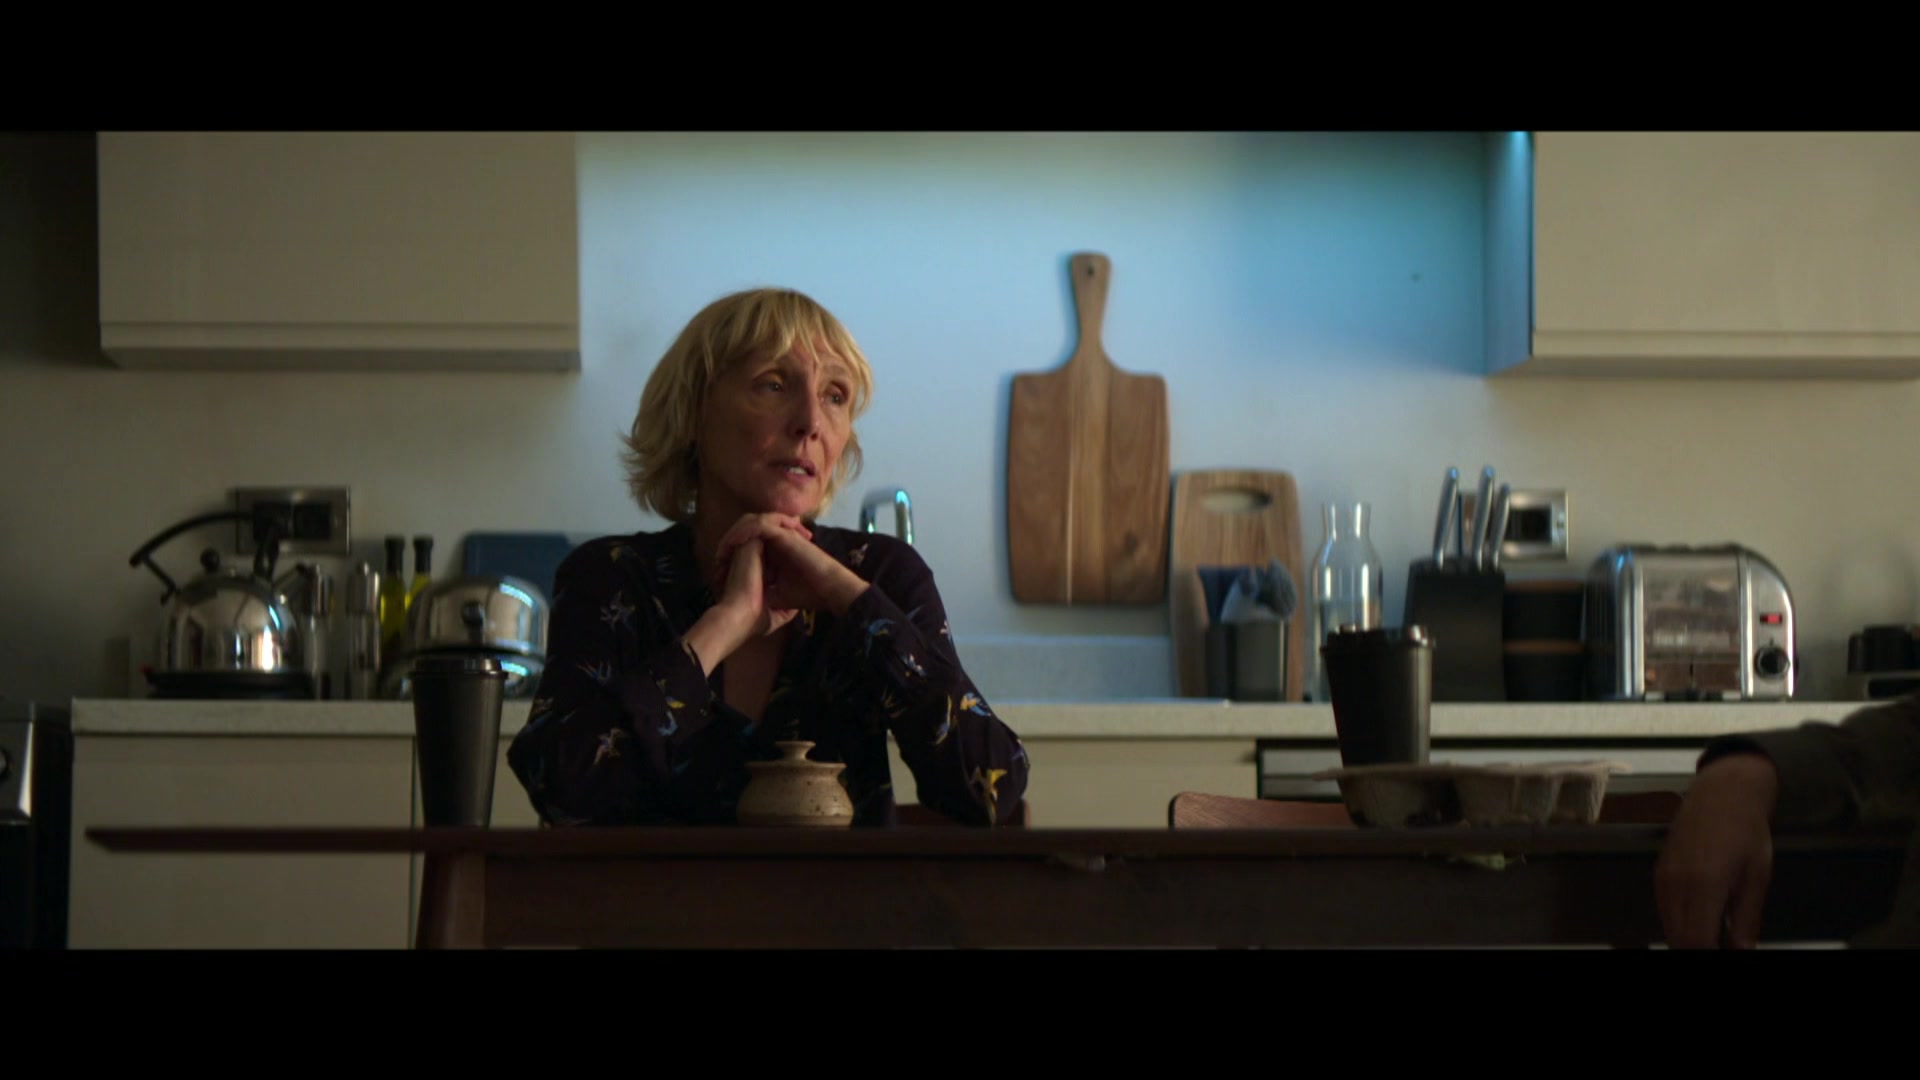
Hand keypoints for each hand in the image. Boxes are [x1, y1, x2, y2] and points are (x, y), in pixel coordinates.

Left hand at [714, 513, 868, 615]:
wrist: (828, 591)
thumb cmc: (808, 593)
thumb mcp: (779, 594)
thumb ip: (765, 589)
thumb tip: (749, 599)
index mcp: (778, 551)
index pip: (751, 544)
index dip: (734, 554)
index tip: (721, 571)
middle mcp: (780, 539)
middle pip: (748, 532)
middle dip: (730, 544)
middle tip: (718, 560)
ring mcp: (784, 534)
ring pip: (751, 526)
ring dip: (734, 537)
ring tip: (721, 552)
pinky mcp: (786, 534)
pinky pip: (760, 526)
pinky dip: (745, 533)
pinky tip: (733, 544)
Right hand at [1654, 753, 1779, 948]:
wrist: (1723, 793)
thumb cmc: (1744, 829)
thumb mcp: (1757, 878)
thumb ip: (1747, 919)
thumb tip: (1742, 949)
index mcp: (1704, 884)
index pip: (1696, 941)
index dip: (1710, 954)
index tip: (1726, 954)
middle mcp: (1676, 883)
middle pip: (1678, 939)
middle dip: (1699, 948)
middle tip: (1723, 946)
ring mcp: (1664, 877)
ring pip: (1668, 927)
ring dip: (1689, 938)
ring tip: (1717, 936)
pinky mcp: (1660, 872)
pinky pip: (1665, 909)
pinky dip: (1680, 923)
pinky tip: (1703, 919)